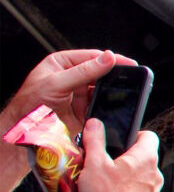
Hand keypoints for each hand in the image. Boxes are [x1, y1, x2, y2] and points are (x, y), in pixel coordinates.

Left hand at [5, 50, 135, 134]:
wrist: (25, 134)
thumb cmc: (30, 105)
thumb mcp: (56, 83)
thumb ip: (83, 71)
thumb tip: (107, 58)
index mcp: (63, 64)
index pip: (92, 57)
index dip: (111, 60)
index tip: (129, 64)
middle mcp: (72, 78)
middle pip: (100, 74)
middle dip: (114, 77)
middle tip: (131, 79)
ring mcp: (79, 96)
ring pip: (103, 91)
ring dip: (112, 94)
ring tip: (124, 94)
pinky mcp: (84, 112)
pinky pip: (101, 107)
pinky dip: (108, 108)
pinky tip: (113, 107)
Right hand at [77, 120, 162, 191]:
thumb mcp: (95, 163)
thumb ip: (95, 140)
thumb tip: (95, 123)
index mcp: (146, 157)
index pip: (149, 136)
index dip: (135, 134)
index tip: (120, 139)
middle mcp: (155, 172)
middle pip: (143, 156)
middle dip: (125, 157)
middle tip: (106, 161)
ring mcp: (154, 190)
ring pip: (141, 175)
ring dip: (126, 175)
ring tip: (106, 181)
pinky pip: (139, 191)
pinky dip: (128, 191)